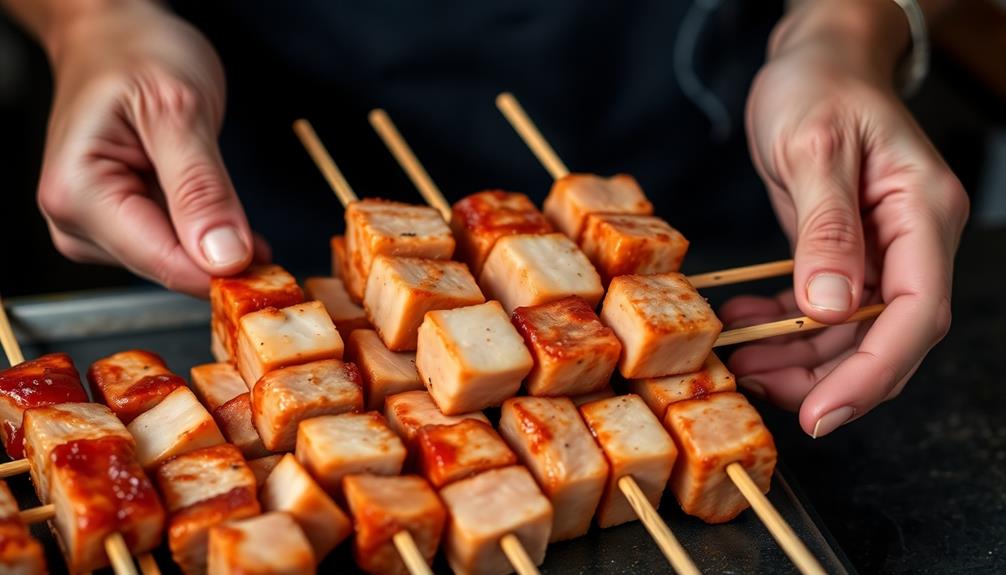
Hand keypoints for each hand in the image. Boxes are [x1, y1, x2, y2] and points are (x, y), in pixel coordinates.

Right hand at [35, 0, 265, 295]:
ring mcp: (93, 227)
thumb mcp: (180, 110)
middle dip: (221, 260)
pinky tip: (226, 222)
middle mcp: (75, 220)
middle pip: (167, 266)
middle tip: (269, 244)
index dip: (223, 272)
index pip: (162, 260)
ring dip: (215, 249)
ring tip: (237, 214)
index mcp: (79, 193)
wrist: (117, 37)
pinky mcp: (116, 227)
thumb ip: (201, 188)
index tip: (275, 273)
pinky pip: (173, 247)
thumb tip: (224, 258)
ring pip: (173, 262)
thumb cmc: (139, 55)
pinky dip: (206, 237)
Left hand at [726, 1, 968, 436]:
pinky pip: (819, 307)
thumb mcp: (813, 149)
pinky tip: (745, 323)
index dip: (871, 374)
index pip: (916, 313)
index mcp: (923, 213)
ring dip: (795, 357)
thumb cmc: (818, 86)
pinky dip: (783, 323)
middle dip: (825, 376)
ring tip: (741, 361)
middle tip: (762, 390)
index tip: (822, 413)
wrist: (815, 59)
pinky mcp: (845, 252)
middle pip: (883, 337)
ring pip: (847, 332)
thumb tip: (830, 308)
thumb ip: (826, 229)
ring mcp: (880, 250)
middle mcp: (911, 240)